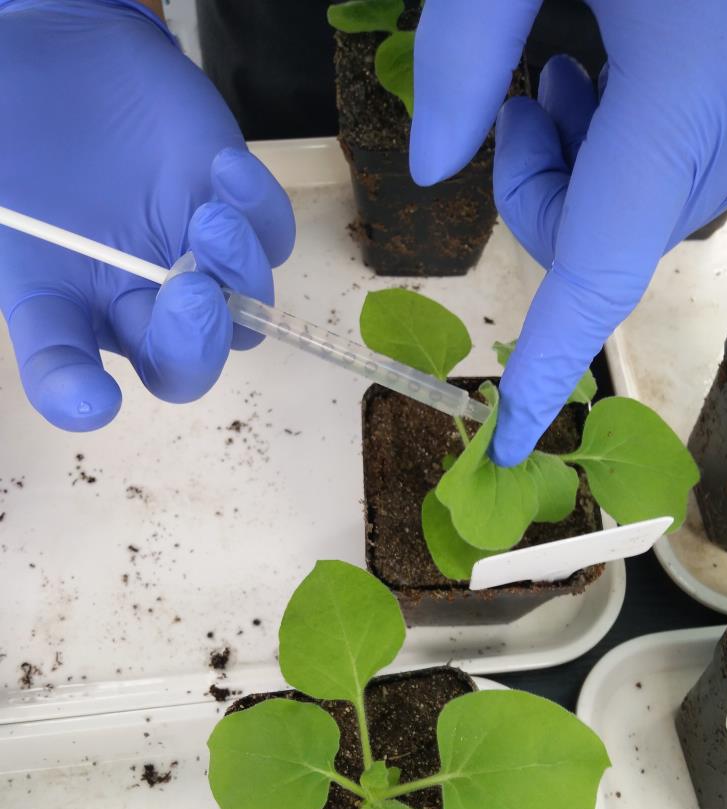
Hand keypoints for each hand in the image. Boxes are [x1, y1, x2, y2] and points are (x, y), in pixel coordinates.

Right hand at [0, 0, 294, 430]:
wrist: (62, 64)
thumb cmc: (26, 151)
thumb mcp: (9, 230)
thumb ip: (31, 295)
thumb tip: (59, 366)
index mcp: (79, 315)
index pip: (77, 382)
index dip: (79, 396)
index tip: (95, 397)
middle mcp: (144, 304)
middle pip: (188, 365)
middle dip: (197, 344)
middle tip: (191, 293)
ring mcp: (198, 261)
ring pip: (246, 307)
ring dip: (238, 272)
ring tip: (208, 218)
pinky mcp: (235, 211)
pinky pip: (271, 235)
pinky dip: (260, 212)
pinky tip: (224, 169)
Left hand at [411, 1, 726, 464]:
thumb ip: (464, 49)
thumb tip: (431, 167)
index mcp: (685, 101)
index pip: (596, 277)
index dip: (547, 367)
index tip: (509, 441)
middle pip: (605, 239)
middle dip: (539, 189)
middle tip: (529, 96)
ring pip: (644, 207)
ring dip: (586, 160)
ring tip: (580, 60)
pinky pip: (689, 171)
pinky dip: (637, 143)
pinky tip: (634, 62)